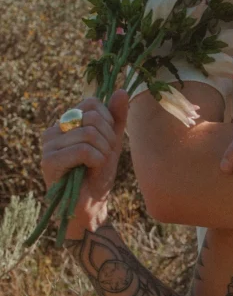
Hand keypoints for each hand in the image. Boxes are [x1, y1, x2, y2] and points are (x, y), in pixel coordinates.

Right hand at [40, 90, 128, 232]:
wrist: (90, 205)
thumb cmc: (98, 174)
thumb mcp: (112, 142)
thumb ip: (116, 118)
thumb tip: (122, 90)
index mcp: (66, 122)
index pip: (91, 103)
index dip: (108, 119)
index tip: (108, 139)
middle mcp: (54, 129)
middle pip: (92, 117)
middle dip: (108, 138)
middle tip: (104, 155)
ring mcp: (48, 145)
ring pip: (89, 133)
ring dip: (104, 152)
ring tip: (98, 164)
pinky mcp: (49, 161)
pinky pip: (83, 150)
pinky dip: (96, 161)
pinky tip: (91, 170)